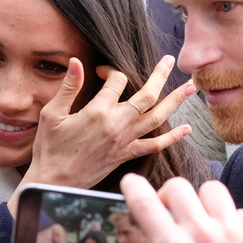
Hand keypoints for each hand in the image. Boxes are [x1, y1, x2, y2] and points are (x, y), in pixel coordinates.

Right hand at [9, 56, 193, 215]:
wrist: (56, 182)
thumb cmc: (50, 148)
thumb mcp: (52, 114)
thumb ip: (68, 87)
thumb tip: (76, 61)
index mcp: (98, 110)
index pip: (116, 81)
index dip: (110, 71)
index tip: (101, 72)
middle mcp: (117, 124)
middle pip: (146, 95)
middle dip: (160, 75)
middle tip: (169, 60)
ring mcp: (125, 140)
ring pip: (157, 117)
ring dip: (176, 101)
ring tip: (191, 87)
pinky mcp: (127, 155)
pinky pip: (154, 145)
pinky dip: (172, 138)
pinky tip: (186, 129)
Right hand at [120, 174, 242, 242]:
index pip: (144, 202)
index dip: (133, 187)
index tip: (131, 183)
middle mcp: (203, 234)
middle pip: (177, 187)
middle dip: (169, 196)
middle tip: (170, 211)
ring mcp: (235, 232)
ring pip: (212, 189)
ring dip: (203, 202)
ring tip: (203, 220)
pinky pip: (241, 212)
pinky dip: (233, 221)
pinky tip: (231, 240)